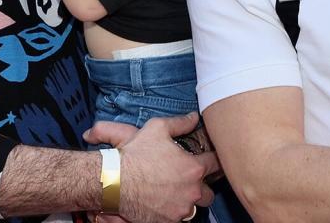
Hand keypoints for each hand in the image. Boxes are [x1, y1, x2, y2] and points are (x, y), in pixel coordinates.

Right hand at [86, 113, 219, 222]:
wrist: (114, 180)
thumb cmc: (136, 154)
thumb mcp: (158, 128)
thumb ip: (180, 123)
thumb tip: (193, 117)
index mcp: (193, 168)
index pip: (215, 164)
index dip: (213, 161)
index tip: (209, 161)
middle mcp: (191, 191)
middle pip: (208, 193)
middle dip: (201, 188)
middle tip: (189, 182)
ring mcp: (180, 209)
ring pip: (194, 209)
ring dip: (188, 202)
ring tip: (175, 194)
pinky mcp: (167, 222)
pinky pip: (178, 219)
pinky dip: (173, 213)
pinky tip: (163, 204)